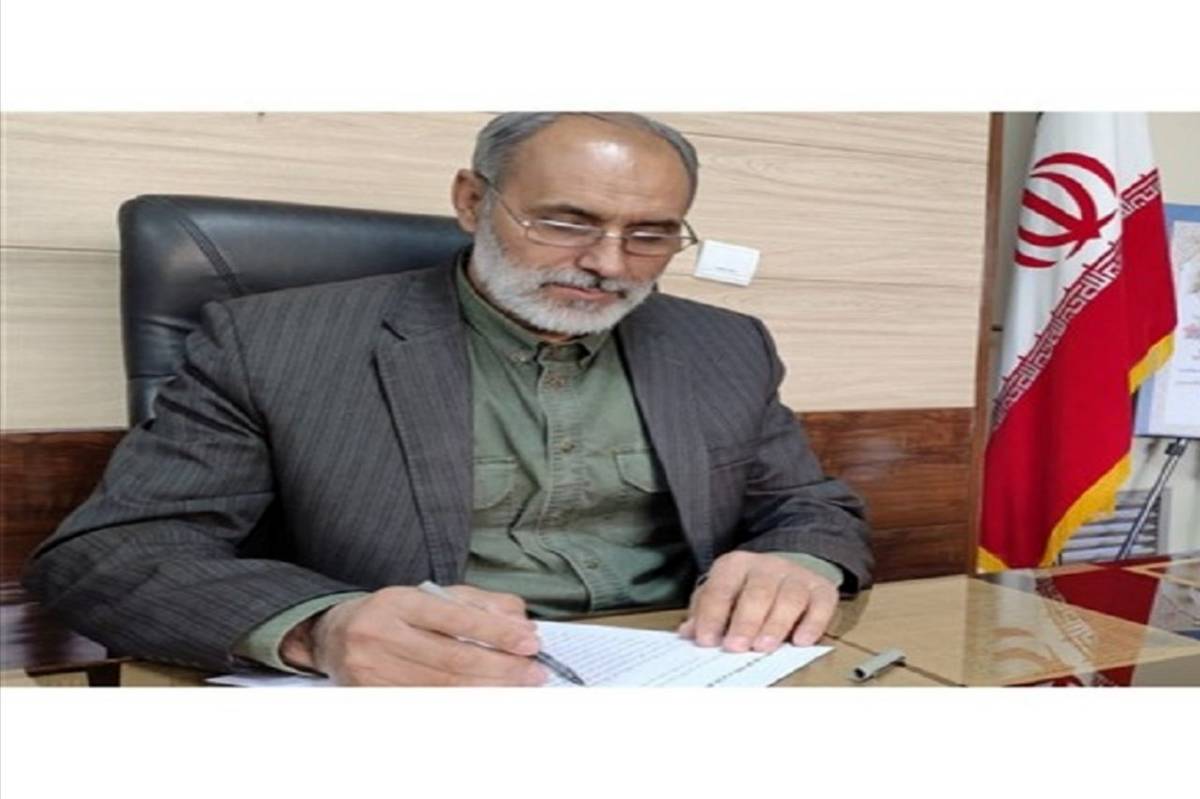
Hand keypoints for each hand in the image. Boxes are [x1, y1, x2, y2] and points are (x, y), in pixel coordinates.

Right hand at [281, 585, 547, 685]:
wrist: (334, 635)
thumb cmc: (394, 613)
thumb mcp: (432, 595)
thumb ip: (478, 602)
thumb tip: (519, 621)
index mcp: (398, 602)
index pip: (455, 619)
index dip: (496, 632)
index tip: (529, 641)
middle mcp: (382, 635)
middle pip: (452, 658)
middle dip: (501, 667)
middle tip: (534, 671)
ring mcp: (373, 671)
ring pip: (442, 687)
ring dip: (488, 688)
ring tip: (519, 685)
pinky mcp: (373, 696)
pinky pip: (426, 703)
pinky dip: (462, 702)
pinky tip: (486, 698)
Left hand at [677, 551, 837, 652]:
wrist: (789, 569)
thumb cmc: (747, 589)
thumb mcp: (722, 594)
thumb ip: (704, 612)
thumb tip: (688, 632)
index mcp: (736, 565)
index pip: (721, 589)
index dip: (712, 615)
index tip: (706, 641)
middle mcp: (767, 566)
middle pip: (757, 592)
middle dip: (745, 621)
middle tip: (735, 646)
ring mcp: (797, 576)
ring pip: (789, 597)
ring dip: (776, 623)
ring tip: (764, 647)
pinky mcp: (822, 590)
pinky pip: (821, 605)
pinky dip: (813, 623)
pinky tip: (801, 641)